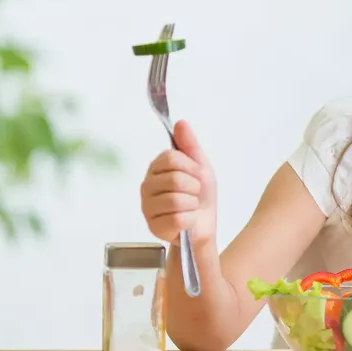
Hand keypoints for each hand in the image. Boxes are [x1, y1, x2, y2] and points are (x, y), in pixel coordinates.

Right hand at [140, 120, 217, 247]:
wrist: (204, 225)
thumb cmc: (201, 195)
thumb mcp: (200, 166)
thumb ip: (189, 145)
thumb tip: (180, 123)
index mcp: (156, 168)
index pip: (171, 157)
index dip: (190, 166)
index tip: (196, 173)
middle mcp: (147, 186)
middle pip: (175, 178)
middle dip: (194, 187)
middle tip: (194, 192)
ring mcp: (147, 207)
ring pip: (176, 200)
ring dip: (192, 204)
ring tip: (190, 206)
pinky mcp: (153, 227)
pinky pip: (178, 219)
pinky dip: (190, 219)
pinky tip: (186, 220)